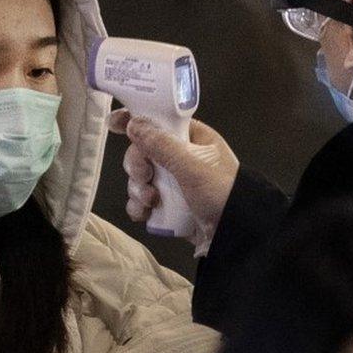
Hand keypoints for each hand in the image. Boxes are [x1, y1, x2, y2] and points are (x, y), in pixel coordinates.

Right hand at [109, 109, 238, 255]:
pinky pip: (143, 199)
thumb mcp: (192, 166)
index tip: (115, 124)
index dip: (137, 119)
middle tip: (145, 176)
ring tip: (151, 201)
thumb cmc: (222, 192)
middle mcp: (181, 156)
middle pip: (143, 151)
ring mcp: (174, 181)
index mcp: (192, 137)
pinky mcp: (168, 204)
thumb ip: (162, 145)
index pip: (160, 120)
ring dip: (138, 189)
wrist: (236, 233)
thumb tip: (134, 123)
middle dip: (138, 165)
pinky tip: (144, 213)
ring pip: (141, 177)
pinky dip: (140, 205)